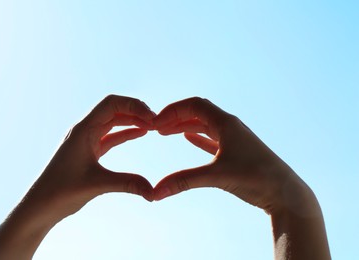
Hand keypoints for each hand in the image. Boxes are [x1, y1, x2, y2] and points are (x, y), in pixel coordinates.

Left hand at [0, 95, 155, 259]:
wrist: (39, 206)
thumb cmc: (60, 192)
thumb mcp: (97, 185)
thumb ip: (127, 184)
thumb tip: (153, 191)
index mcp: (83, 130)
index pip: (112, 104)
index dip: (134, 106)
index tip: (152, 119)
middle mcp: (84, 130)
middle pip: (114, 109)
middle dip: (136, 112)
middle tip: (157, 122)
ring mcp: (86, 139)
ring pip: (113, 121)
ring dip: (132, 121)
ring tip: (152, 126)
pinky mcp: (88, 150)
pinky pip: (110, 135)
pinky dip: (126, 132)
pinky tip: (139, 134)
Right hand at [153, 97, 308, 213]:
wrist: (285, 192)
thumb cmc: (256, 178)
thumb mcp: (216, 176)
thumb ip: (184, 181)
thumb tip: (155, 193)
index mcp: (226, 123)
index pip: (194, 105)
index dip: (172, 111)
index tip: (156, 123)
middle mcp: (230, 126)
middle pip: (197, 113)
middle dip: (175, 117)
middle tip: (156, 128)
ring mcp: (234, 138)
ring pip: (204, 125)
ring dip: (184, 126)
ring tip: (165, 132)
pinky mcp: (236, 152)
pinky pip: (212, 138)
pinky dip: (198, 137)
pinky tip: (188, 139)